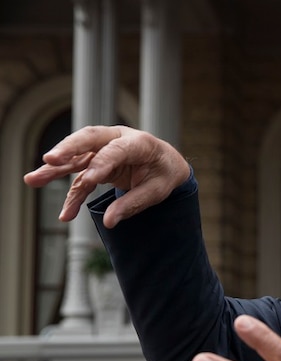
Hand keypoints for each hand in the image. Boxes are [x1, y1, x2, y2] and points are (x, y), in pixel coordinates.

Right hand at [23, 125, 189, 227]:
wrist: (167, 164)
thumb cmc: (164, 173)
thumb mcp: (158, 190)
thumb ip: (134, 203)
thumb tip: (109, 221)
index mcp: (138, 142)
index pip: (116, 150)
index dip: (101, 163)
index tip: (88, 179)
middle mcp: (117, 139)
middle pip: (88, 139)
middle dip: (68, 149)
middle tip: (49, 160)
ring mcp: (104, 149)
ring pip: (77, 156)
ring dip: (55, 169)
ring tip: (33, 179)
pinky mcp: (96, 161)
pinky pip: (80, 178)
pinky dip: (72, 195)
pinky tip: (65, 214)